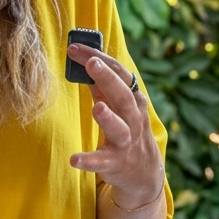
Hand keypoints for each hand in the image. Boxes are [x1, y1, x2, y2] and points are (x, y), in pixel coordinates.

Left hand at [67, 43, 162, 206]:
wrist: (144, 171)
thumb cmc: (127, 129)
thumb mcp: (119, 105)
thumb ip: (101, 85)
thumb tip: (82, 60)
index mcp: (133, 99)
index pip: (119, 73)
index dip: (99, 58)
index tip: (75, 47)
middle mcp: (133, 118)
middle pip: (123, 96)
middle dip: (108, 79)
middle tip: (92, 63)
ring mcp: (126, 141)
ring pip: (120, 129)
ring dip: (108, 117)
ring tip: (97, 107)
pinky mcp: (115, 162)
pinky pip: (102, 161)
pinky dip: (89, 160)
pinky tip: (74, 159)